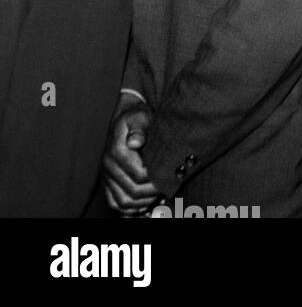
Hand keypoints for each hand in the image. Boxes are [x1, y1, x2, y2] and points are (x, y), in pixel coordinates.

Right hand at [102, 98, 160, 214]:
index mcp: (117, 152)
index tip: (171, 176)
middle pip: (132, 192)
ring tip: (159, 198)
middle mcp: (108, 166)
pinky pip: (114, 203)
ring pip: (122, 202)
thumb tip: (136, 142)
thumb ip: (139, 128)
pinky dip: (129, 209)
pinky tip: (144, 207)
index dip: (156, 179)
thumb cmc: (137, 116)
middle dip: (152, 194)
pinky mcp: (107, 182)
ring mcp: (107, 176)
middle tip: (168, 189)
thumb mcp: (140, 116)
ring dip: (142, 204)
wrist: (125, 118)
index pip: (139, 176)